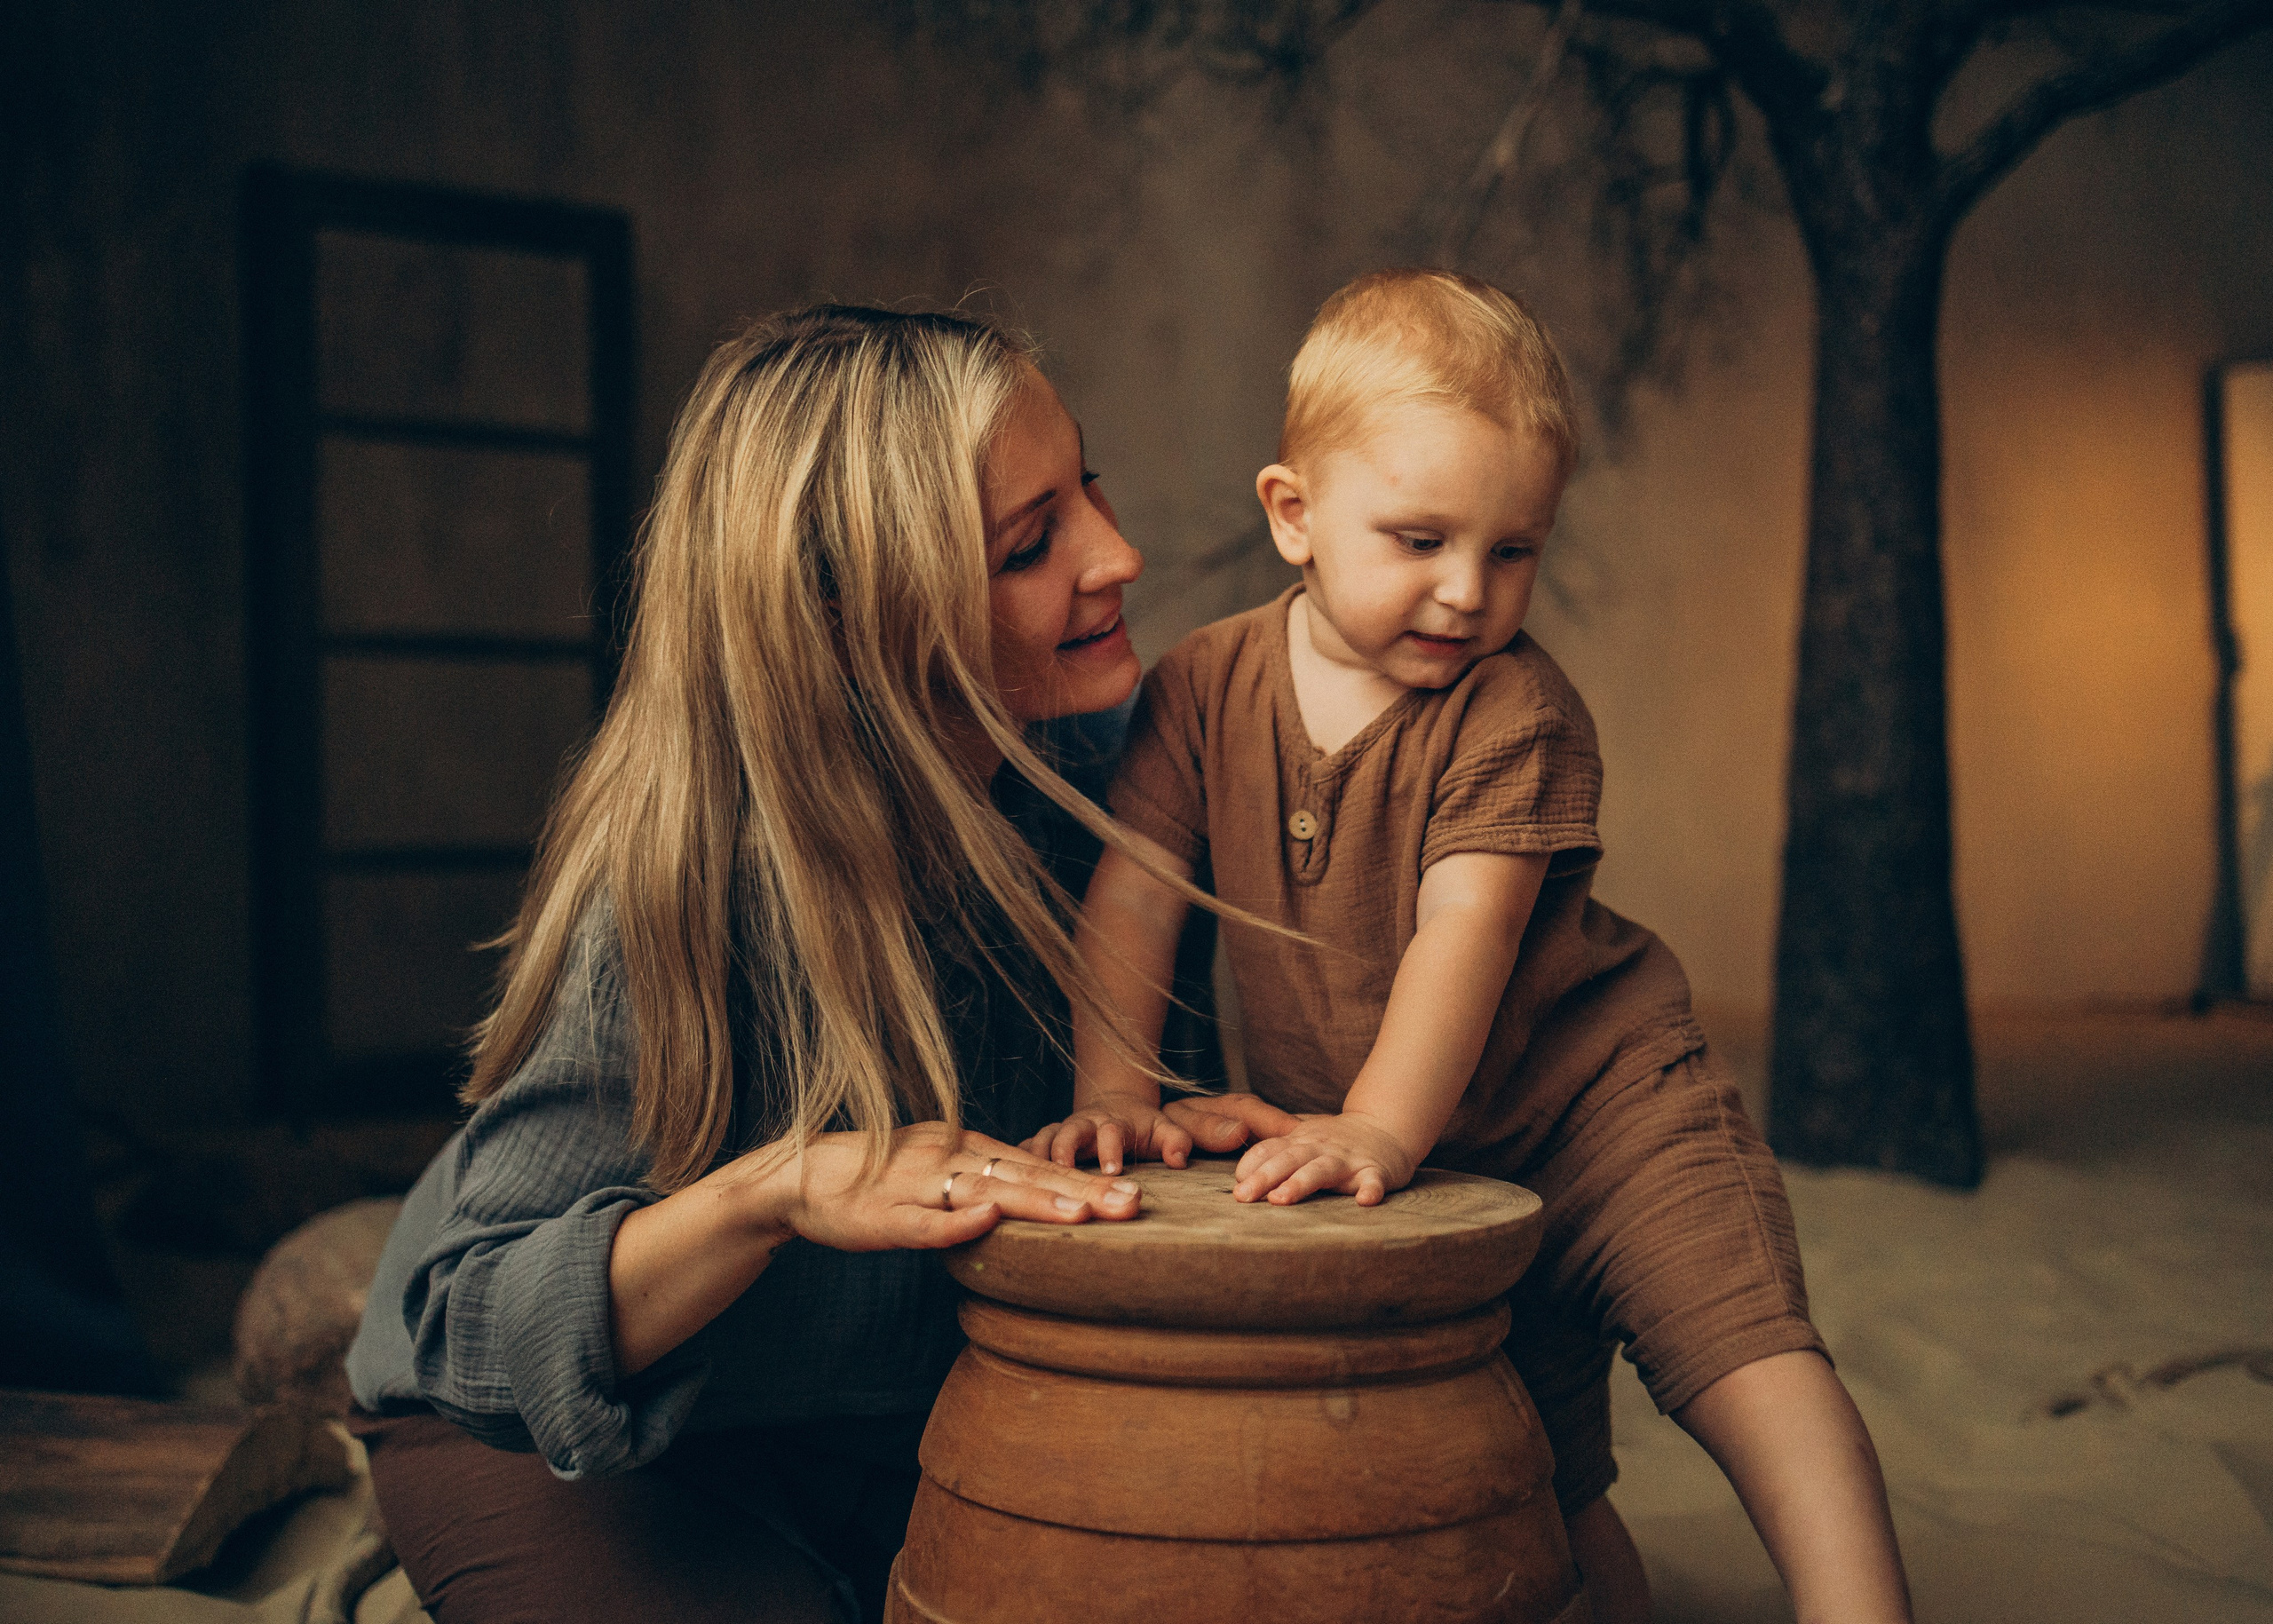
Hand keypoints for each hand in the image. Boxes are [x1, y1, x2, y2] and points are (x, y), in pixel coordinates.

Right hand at [743, 1122, 1141, 1252]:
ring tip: (1085, 1214)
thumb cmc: (872, 1177)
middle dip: (1082, 1191)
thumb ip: (979, 1177)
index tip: (1134, 1193)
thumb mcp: (934, 1167)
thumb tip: (1030, 1192)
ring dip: (1036, 1202)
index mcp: (963, 1147)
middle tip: (1134, 1205)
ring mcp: (917, 1185)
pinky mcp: (885, 1214)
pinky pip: (925, 1222)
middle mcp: (948, 1158)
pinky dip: (956, 1222)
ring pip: (985, 1193)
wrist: (798, 1177)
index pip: (1035, 1163)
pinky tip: (989, 1221)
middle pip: (1025, 1174)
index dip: (1085, 1178)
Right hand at [1025, 1090, 1307, 1174]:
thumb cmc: (1169, 1124)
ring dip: (1064, 1148)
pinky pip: (1037, 1144)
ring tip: (1058, 1165)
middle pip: (1112, 1127)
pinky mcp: (1055, 1138)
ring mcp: (1083, 1128)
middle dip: (1108, 1142)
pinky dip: (1029, 1152)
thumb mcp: (1210, 1121)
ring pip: (1069, 1135)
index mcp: (1159, 1121)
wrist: (1112, 1103)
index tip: (1180, 1154)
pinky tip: (1019, 1166)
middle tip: (1110, 1165)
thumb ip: (1249, 1122)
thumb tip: (1298, 1129)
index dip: (1179, 1136)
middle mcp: (1119, 1121)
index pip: (1175, 1125)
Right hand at [1025, 1092, 1192, 1175]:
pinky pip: (1021, 1150)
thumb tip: (1180, 1160)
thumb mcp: (1163, 1129)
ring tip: (1025, 1181)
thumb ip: (1176, 1141)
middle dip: (1063, 1150)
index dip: (1111, 1149)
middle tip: (1062, 1170)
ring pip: (1040, 1140)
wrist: (1115, 1106)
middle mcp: (1081, 1125)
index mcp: (1111, 1122)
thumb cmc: (1141, 1126)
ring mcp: (1058, 1133)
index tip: (1114, 1171)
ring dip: (1032, 1158)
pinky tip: (1001, 1183)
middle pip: (1067, 1132)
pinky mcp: (1042, 1144)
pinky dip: (1011, 1162)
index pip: (1111, 1132)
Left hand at [1231, 1111, 1417, 1205]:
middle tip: (1243, 1196)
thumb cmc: (1335, 1141)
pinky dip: (1370, 1190)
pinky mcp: (1376, 1171)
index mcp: (1299, 1142)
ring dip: (1300, 1183)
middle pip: (1288, 1160)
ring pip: (1321, 1169)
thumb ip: (1273, 1155)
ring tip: (1280, 1199)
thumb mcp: (1301, 1141)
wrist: (1385, 1126)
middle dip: (1264, 1177)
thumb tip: (1239, 1177)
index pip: (1270, 1149)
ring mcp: (1347, 1159)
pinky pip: (1373, 1181)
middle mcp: (1320, 1148)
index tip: (1236, 1183)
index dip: (1251, 1164)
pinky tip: (1365, 1201)